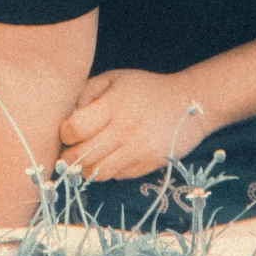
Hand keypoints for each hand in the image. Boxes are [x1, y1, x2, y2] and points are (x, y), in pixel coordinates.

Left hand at [56, 69, 213, 182]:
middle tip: (67, 153)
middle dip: (68, 158)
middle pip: (82, 157)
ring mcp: (138, 150)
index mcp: (114, 105)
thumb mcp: (115, 79)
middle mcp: (125, 130)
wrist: (190, 103)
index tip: (68, 131)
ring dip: (84, 169)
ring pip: (96, 173)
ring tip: (85, 159)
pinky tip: (110, 158)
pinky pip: (116, 176)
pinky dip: (107, 171)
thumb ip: (86, 93)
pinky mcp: (147, 165)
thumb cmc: (145, 89)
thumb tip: (65, 118)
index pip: (74, 129)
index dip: (65, 133)